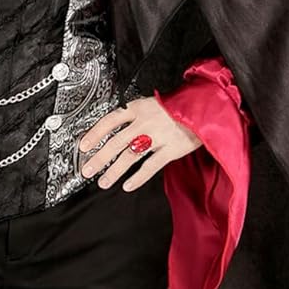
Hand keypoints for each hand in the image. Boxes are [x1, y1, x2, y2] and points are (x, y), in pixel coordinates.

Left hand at [78, 94, 201, 189]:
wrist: (205, 106)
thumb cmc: (178, 106)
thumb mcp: (153, 103)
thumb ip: (136, 116)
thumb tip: (115, 129)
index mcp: (139, 108)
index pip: (110, 120)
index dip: (94, 134)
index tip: (83, 145)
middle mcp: (145, 122)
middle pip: (116, 142)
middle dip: (99, 158)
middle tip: (87, 169)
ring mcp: (158, 136)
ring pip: (130, 156)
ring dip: (114, 171)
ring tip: (104, 181)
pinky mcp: (171, 149)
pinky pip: (151, 166)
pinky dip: (138, 177)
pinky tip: (128, 185)